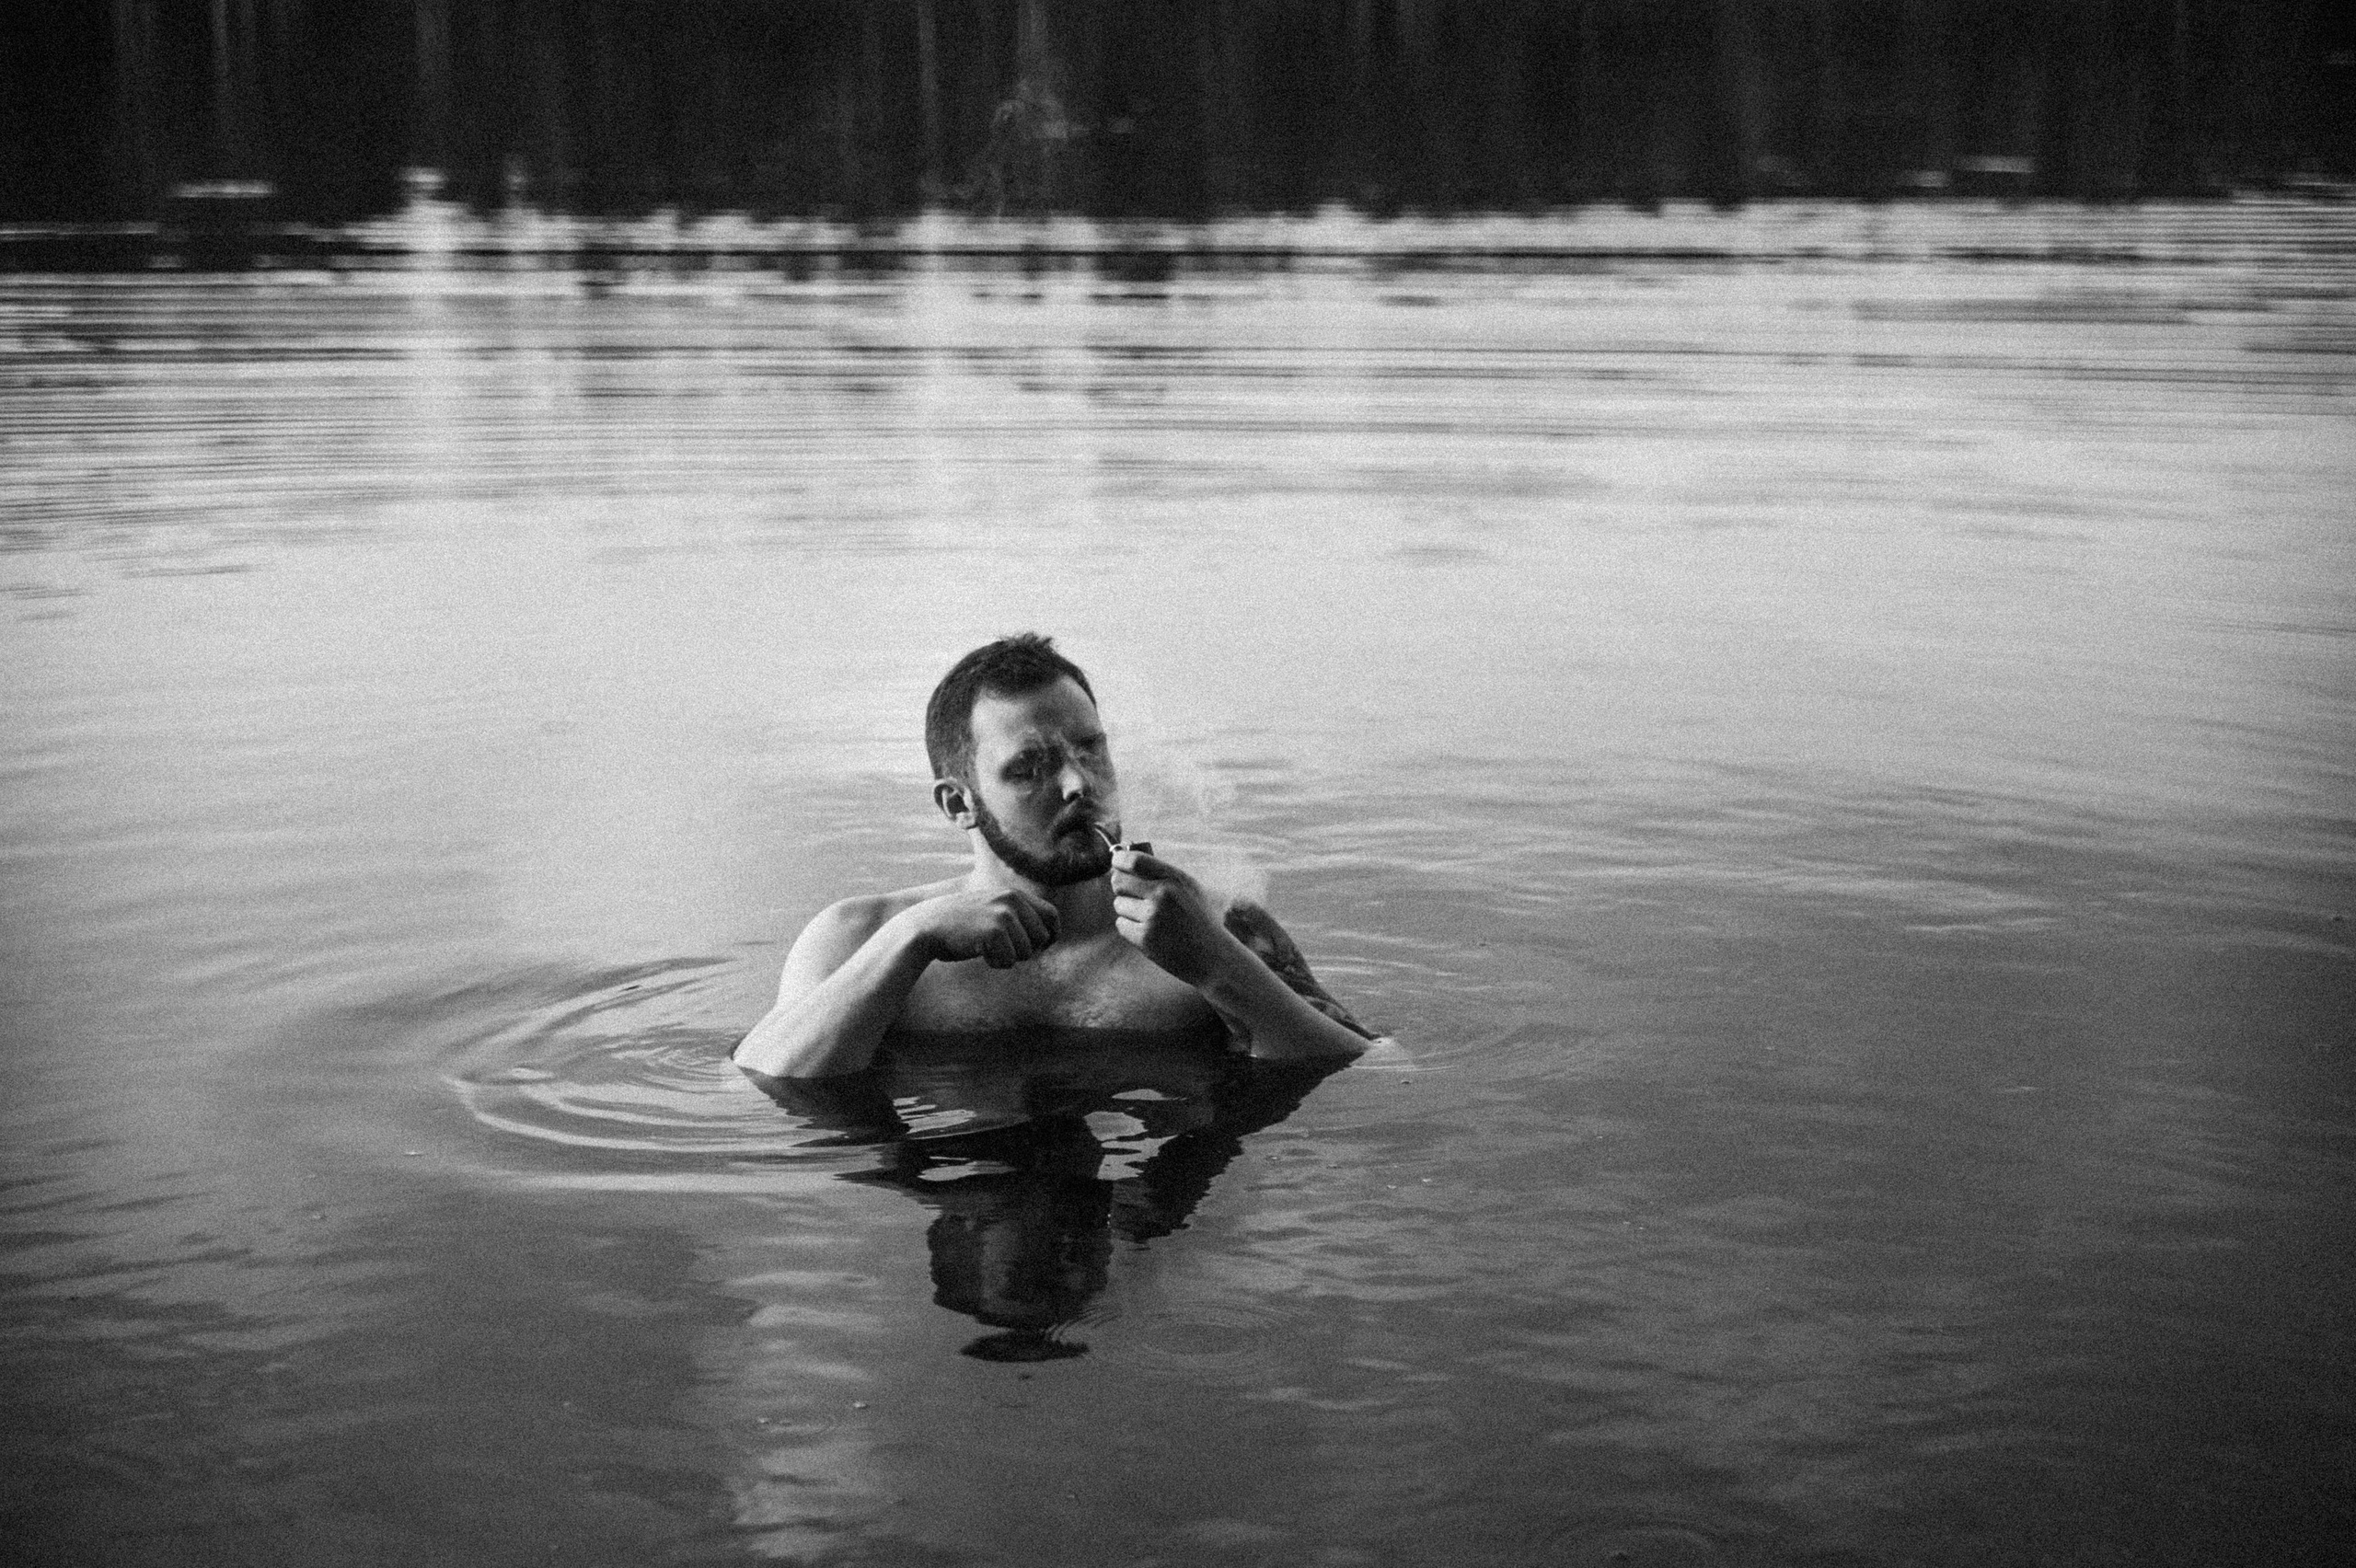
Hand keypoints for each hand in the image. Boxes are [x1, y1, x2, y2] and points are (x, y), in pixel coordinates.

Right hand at [910, 887, 1059, 968]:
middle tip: (1002, 950)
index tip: (1042, 948)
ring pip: (1027, 952)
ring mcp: (1004, 913)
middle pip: (1042, 937)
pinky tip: (980, 952)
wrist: (926, 926)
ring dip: (1008, 958)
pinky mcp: (994, 930)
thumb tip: (1049, 936)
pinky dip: (996, 963)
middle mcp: (1012, 899)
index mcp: (1014, 893)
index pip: (1052, 914)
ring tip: (986, 948)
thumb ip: (1017, 915)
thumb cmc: (960, 925)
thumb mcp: (991, 910)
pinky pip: (1009, 961)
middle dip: (1026, 951)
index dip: (1052, 934)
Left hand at [1109, 848, 1233, 986]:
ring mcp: (1152, 917)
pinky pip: (1121, 924)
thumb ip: (1162, 874)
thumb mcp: (1189, 888)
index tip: (1117, 862)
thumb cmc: (1199, 919)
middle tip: (1130, 893)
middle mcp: (1163, 894)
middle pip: (1119, 881)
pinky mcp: (1144, 938)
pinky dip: (1130, 928)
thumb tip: (1124, 859)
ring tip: (1150, 918)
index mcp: (1175, 878)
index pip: (1134, 861)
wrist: (1213, 956)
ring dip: (1128, 910)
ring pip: (1119, 904)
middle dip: (1121, 886)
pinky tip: (1149, 932)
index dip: (1119, 860)